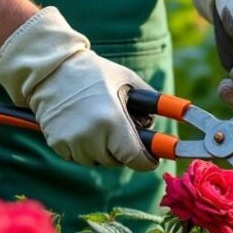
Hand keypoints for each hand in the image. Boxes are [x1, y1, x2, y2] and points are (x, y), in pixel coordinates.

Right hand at [0, 8, 157, 170]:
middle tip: (122, 128)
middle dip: (125, 150)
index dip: (148, 159)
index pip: (137, 159)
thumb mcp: (130, 82)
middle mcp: (91, 137)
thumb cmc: (95, 74)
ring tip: (100, 123)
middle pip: (119, 161)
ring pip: (99, 161)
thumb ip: (155, 102)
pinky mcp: (57, 145)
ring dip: (105, 150)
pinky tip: (83, 126)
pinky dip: (86, 148)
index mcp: (112, 122)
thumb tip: (181, 114)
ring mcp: (72, 142)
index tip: (152, 156)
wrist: (51, 71)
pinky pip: (80, 157)